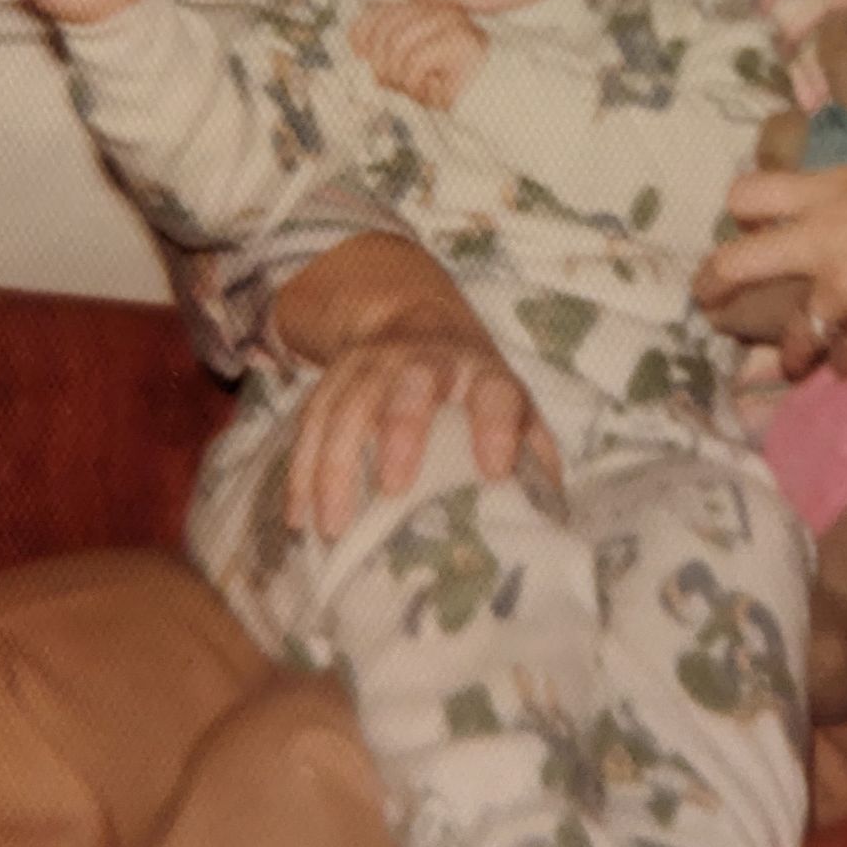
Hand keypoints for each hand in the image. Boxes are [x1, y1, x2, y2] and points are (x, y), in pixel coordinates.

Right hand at [272, 232, 559, 534]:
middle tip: (393, 488)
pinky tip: (298, 515)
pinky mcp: (331, 380)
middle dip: (401, 429)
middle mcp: (425, 359)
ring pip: (348, 403)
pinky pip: (310, 421)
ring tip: (332, 525)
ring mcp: (372, 365)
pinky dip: (301, 469)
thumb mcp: (510, 406)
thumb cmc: (471, 387)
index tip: (495, 470)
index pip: (495, 392)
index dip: (497, 426)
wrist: (412, 321)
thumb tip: (548, 514)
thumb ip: (530, 452)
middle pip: (412, 382)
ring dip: (336, 464)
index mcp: (480, 372)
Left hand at [349, 1, 486, 110]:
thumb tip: (359, 63)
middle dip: (380, 63)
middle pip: (384, 28)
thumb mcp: (405, 70)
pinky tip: (429, 88)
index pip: (374, 11)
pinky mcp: (461, 40)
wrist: (491, 102)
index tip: (362, 60)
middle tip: (391, 84)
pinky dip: (415, 80)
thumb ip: (383, 59)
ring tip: (413, 88)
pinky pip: (417, 59)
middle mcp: (435, 8)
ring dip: (399, 75)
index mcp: (420, 10)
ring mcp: (451, 21)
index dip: (360, 36)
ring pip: (398, 42)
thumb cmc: (444, 87)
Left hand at [694, 145, 846, 378]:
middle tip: (708, 303)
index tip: (744, 226)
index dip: (742, 213)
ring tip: (789, 364)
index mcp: (828, 190)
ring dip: (791, 352)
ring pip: (797, 331)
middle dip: (715, 285)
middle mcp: (822, 238)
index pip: (750, 194)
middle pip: (739, 263)